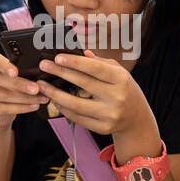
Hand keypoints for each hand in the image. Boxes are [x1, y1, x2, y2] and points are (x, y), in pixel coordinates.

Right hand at [0, 50, 46, 129]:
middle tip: (36, 88)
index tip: (16, 72)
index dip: (4, 65)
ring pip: (1, 95)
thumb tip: (38, 73)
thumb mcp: (9, 72)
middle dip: (19, 84)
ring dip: (24, 98)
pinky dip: (20, 108)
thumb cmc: (4, 82)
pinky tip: (33, 106)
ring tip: (40, 98)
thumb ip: (18, 69)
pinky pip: (1, 109)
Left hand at [36, 49, 150, 137]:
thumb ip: (99, 62)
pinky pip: (77, 118)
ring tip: (43, 85)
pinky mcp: (102, 128)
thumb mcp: (118, 73)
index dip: (75, 62)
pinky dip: (63, 108)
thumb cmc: (124, 90)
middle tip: (44, 66)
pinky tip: (54, 99)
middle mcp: (117, 97)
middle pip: (83, 83)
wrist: (137, 119)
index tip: (57, 57)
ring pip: (76, 105)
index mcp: (121, 79)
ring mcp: (109, 115)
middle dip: (60, 73)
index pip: (94, 68)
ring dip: (55, 94)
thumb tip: (80, 52)